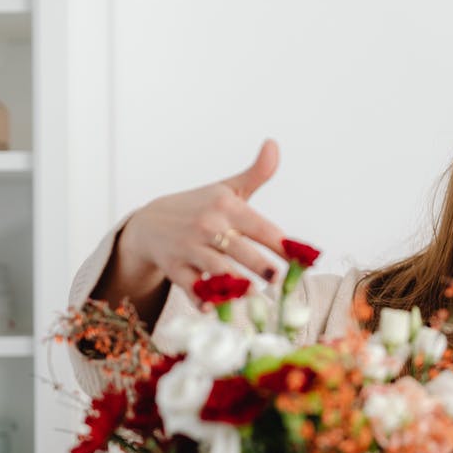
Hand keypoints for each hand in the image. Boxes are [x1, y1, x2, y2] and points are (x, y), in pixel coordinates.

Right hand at [119, 140, 289, 301]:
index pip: (261, 227)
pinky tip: (214, 309)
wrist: (150, 223)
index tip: (303, 258)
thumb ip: (256, 173)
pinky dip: (202, 300)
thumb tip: (274, 143)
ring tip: (254, 296)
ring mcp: (189, 248)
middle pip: (240, 250)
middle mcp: (207, 226)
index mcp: (226, 207)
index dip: (284, 244)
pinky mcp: (174, 269)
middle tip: (279, 280)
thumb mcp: (227, 189)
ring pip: (216, 270)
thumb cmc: (200, 207)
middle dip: (261, 265)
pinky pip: (191, 288)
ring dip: (235, 285)